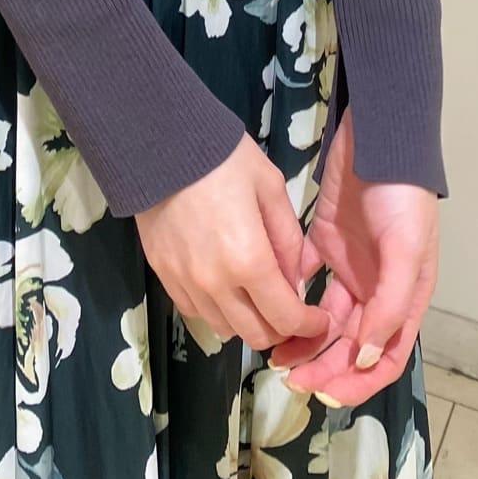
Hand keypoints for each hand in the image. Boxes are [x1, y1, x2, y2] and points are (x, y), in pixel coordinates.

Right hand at [134, 132, 331, 350]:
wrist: (159, 143)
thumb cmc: (222, 158)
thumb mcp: (270, 187)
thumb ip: (289, 239)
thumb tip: (294, 280)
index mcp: (249, 259)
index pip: (285, 317)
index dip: (308, 325)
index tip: (318, 319)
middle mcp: (215, 282)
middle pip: (255, 335)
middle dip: (280, 328)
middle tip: (289, 309)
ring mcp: (184, 281)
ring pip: (224, 328)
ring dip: (246, 321)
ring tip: (254, 296)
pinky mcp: (161, 274)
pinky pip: (194, 311)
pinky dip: (215, 309)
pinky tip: (223, 285)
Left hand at [267, 106, 439, 406]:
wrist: (377, 139)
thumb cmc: (401, 196)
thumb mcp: (406, 250)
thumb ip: (389, 304)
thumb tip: (366, 355)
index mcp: (405, 297)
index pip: (385, 357)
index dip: (357, 381)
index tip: (323, 392)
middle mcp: (377, 288)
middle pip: (349, 342)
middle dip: (321, 363)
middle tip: (286, 373)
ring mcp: (349, 265)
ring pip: (323, 314)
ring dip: (301, 333)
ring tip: (273, 346)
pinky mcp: (324, 240)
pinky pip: (304, 273)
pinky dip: (289, 286)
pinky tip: (269, 294)